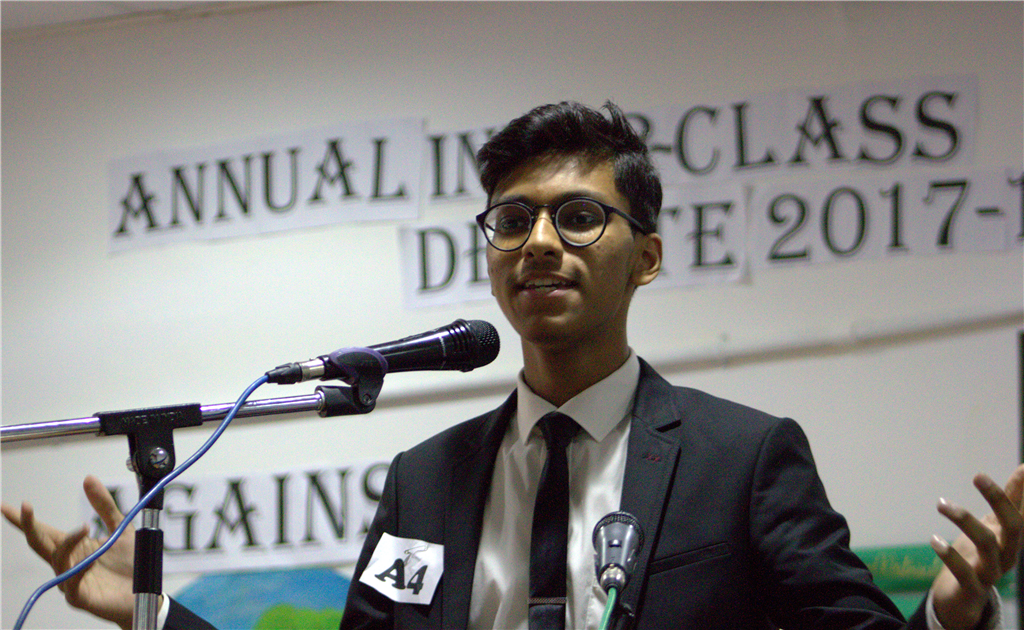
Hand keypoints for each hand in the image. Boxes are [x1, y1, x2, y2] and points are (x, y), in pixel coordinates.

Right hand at [1, 476, 136, 629]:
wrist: (146, 590)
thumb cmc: (131, 563)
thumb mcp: (121, 527)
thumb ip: (104, 505)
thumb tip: (88, 478)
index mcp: (74, 545)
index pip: (43, 530)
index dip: (24, 520)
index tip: (5, 506)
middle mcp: (68, 562)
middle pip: (40, 543)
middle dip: (29, 525)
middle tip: (24, 507)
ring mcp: (71, 580)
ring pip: (56, 559)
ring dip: (67, 542)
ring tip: (84, 528)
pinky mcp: (80, 596)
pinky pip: (71, 582)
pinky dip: (78, 569)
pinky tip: (91, 559)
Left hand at [930, 464, 1023, 629]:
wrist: (965, 600)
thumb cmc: (981, 556)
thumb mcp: (994, 526)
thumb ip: (1009, 500)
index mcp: (1011, 537)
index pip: (1021, 511)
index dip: (1022, 490)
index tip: (1023, 466)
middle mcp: (1007, 554)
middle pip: (1014, 526)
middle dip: (999, 499)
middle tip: (978, 476)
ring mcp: (992, 572)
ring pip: (987, 545)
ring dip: (964, 520)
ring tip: (941, 503)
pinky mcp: (972, 588)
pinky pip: (964, 573)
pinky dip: (950, 556)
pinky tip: (934, 540)